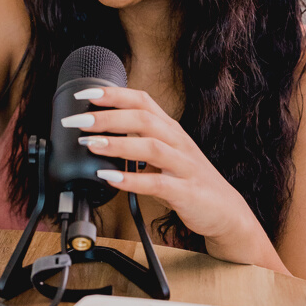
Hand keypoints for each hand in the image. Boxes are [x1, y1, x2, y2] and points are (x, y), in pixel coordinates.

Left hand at [63, 85, 255, 257]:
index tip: (86, 93)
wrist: (226, 211)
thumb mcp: (165, 154)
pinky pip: (157, 183)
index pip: (142, 100)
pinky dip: (132, 180)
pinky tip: (110, 178)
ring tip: (90, 144)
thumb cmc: (189, 180)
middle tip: (79, 120)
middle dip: (108, 117)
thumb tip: (100, 132)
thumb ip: (138, 140)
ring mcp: (183, 166)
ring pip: (151, 146)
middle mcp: (177, 142)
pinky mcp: (186, 192)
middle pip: (143, 118)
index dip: (114, 94)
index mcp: (170, 129)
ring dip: (118, 143)